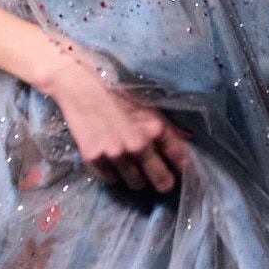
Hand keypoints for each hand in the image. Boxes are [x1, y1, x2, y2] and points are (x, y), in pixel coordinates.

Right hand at [39, 42, 191, 194]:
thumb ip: (168, 126)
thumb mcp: (148, 104)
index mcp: (156, 128)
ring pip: (136, 184)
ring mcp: (116, 154)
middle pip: (162, 182)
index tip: (178, 170)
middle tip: (159, 178)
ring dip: (135, 177)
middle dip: (163, 181)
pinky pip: (111, 180)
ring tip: (130, 164)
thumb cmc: (116, 90)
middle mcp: (139, 145)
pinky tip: (110, 159)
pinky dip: (112, 173)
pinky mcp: (94, 159)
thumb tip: (189, 139)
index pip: (181, 161)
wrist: (79, 84)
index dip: (182, 168)